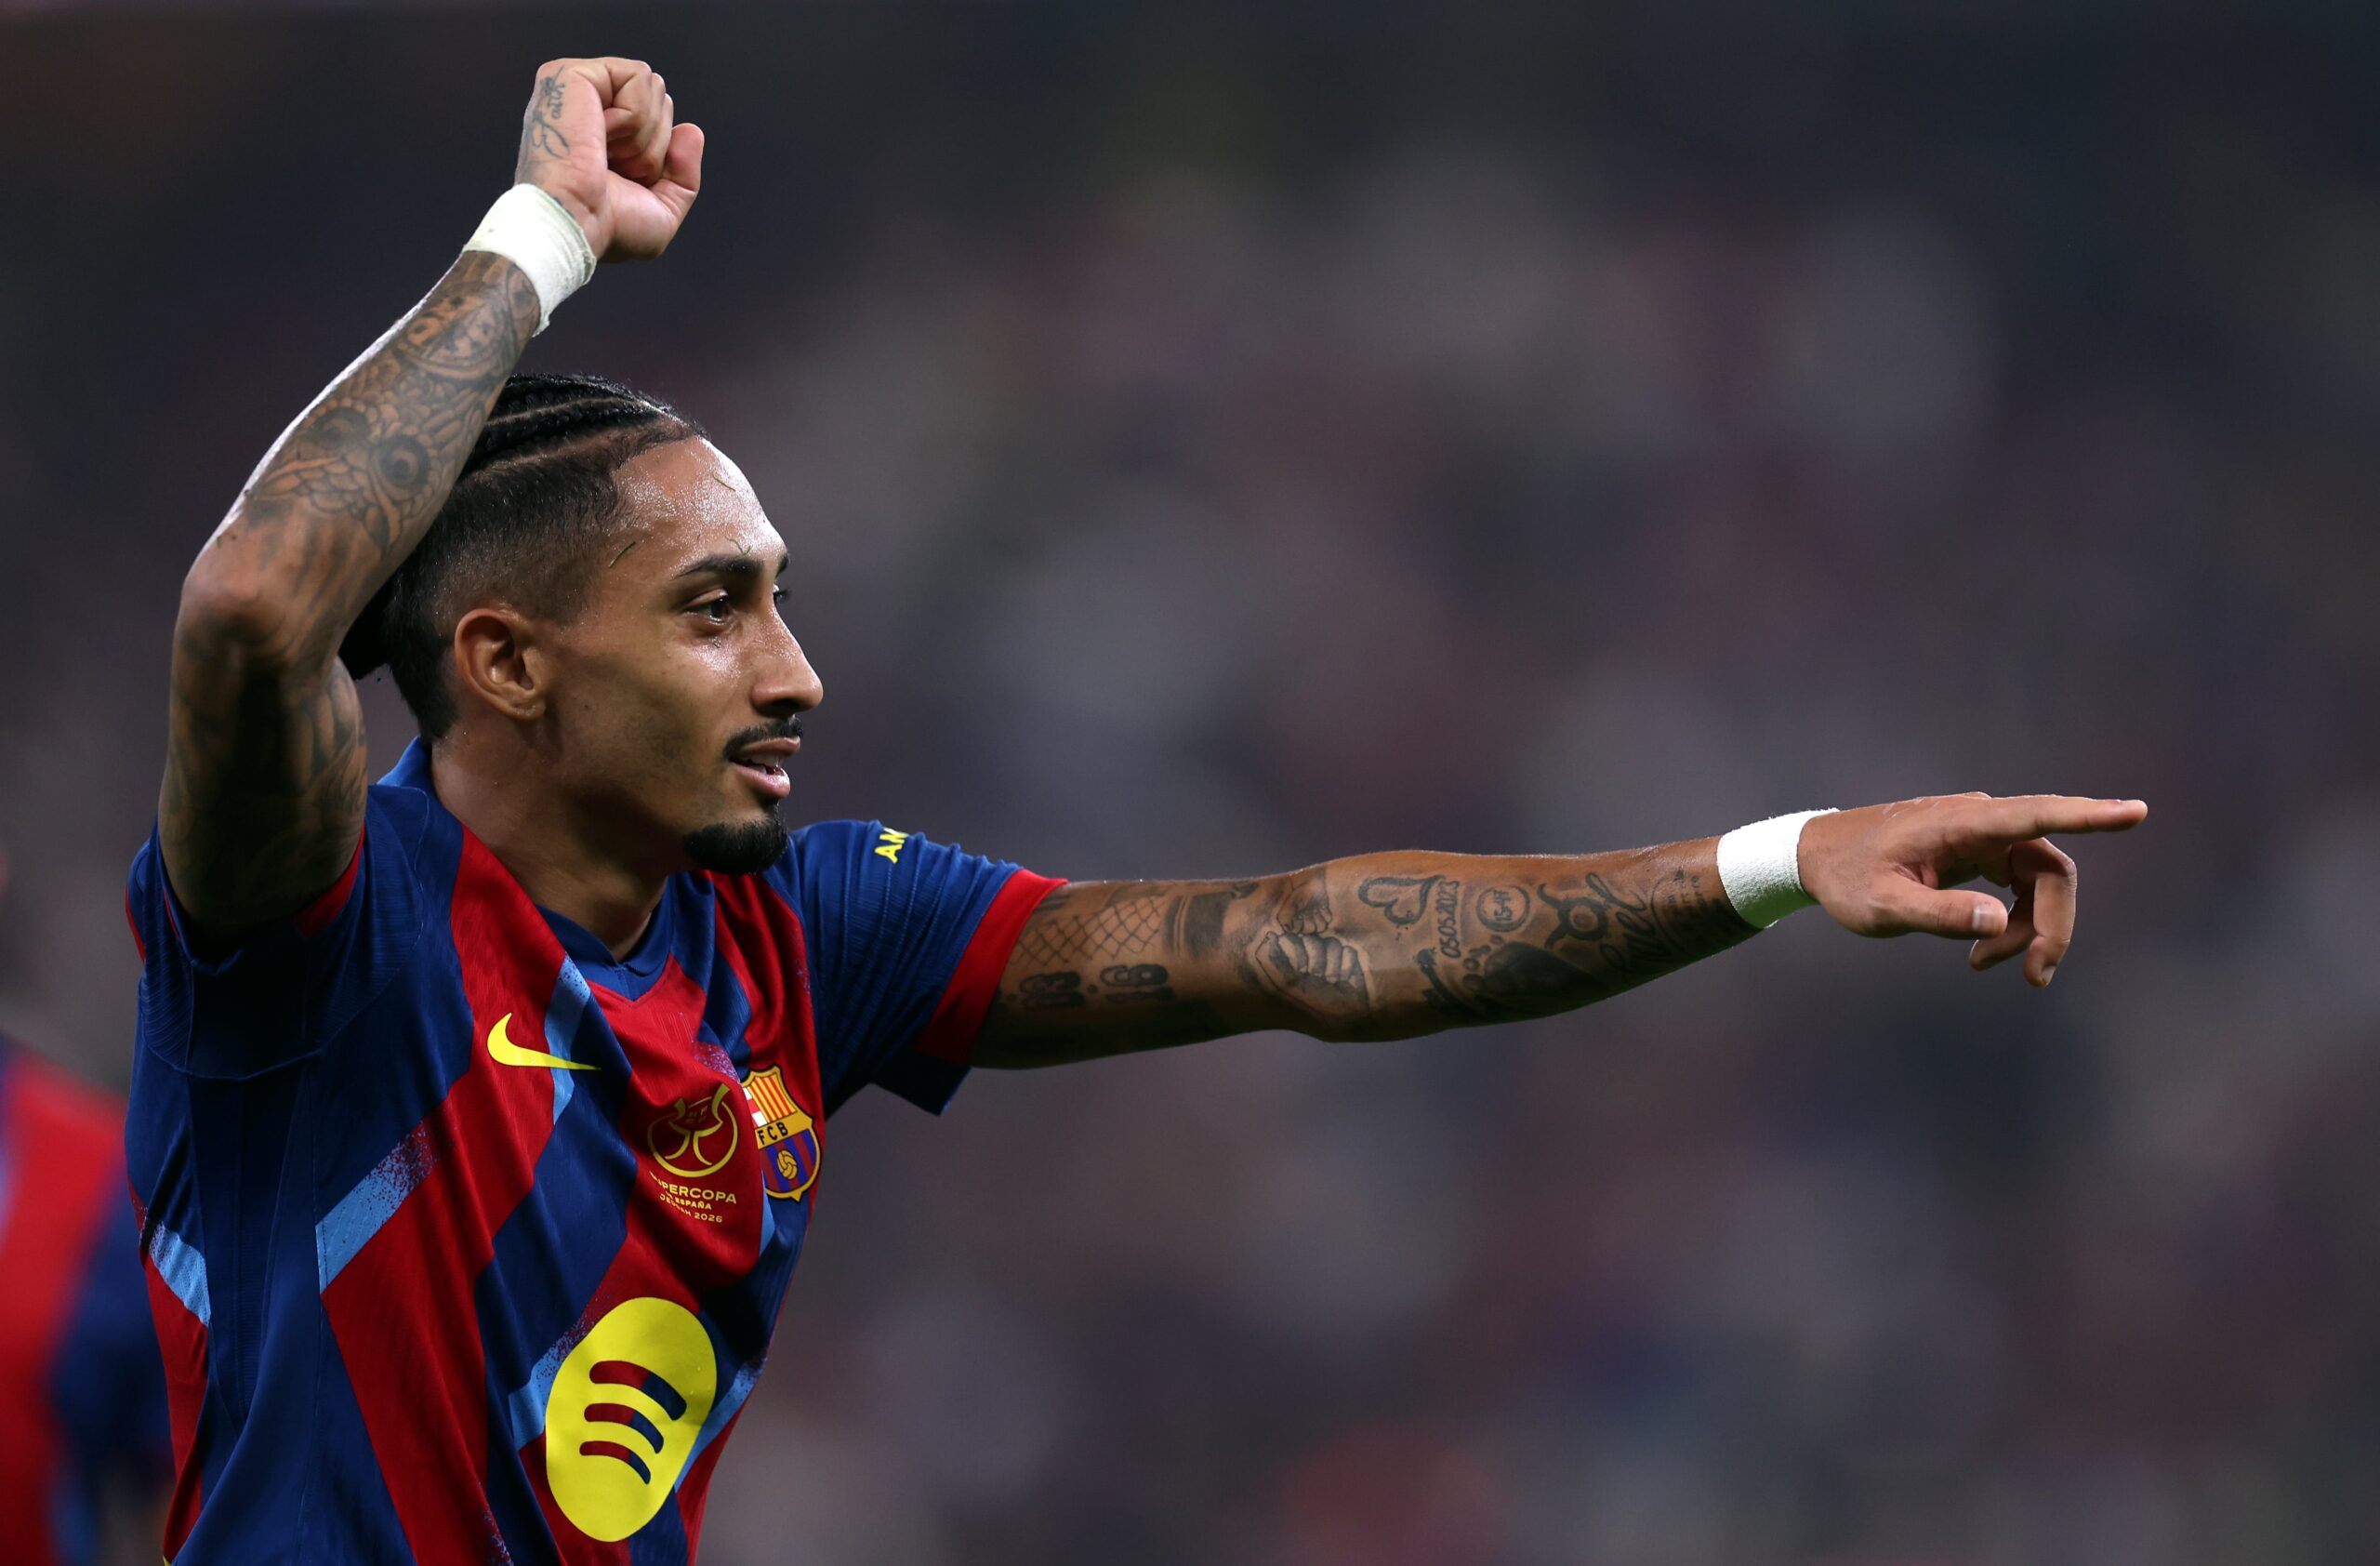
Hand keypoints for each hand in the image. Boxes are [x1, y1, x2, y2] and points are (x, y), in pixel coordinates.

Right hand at [513, 57, 701, 261]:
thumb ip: (683, 174)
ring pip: (652, 86)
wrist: (576, 226)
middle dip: (652, 144)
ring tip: (605, 157)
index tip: (625, 182)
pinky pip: (639, 76)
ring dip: (643, 135)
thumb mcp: (661, 211)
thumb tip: (691, 129)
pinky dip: (635, 117)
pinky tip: (600, 138)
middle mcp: (585, 107)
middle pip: (659, 99)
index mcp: (600, 134)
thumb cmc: (607, 229)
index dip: (657, 156)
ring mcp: (575, 87)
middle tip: (616, 170)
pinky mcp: (570, 74)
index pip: (658, 119)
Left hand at [1798, 793, 2148, 985]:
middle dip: (2051, 924)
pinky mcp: (1980, 851)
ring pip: (2039, 881)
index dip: (2088, 815)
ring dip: (2029, 928)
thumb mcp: (1881, 907)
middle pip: (2050, 868)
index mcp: (1961, 824)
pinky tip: (1983, 952)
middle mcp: (1980, 822)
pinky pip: (2020, 885)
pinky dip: (2012, 921)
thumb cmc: (1845, 878)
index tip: (2136, 812)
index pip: (2036, 816)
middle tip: (2033, 977)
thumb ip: (1938, 914)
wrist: (1816, 857)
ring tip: (1985, 967)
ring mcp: (1983, 835)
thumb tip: (1997, 920)